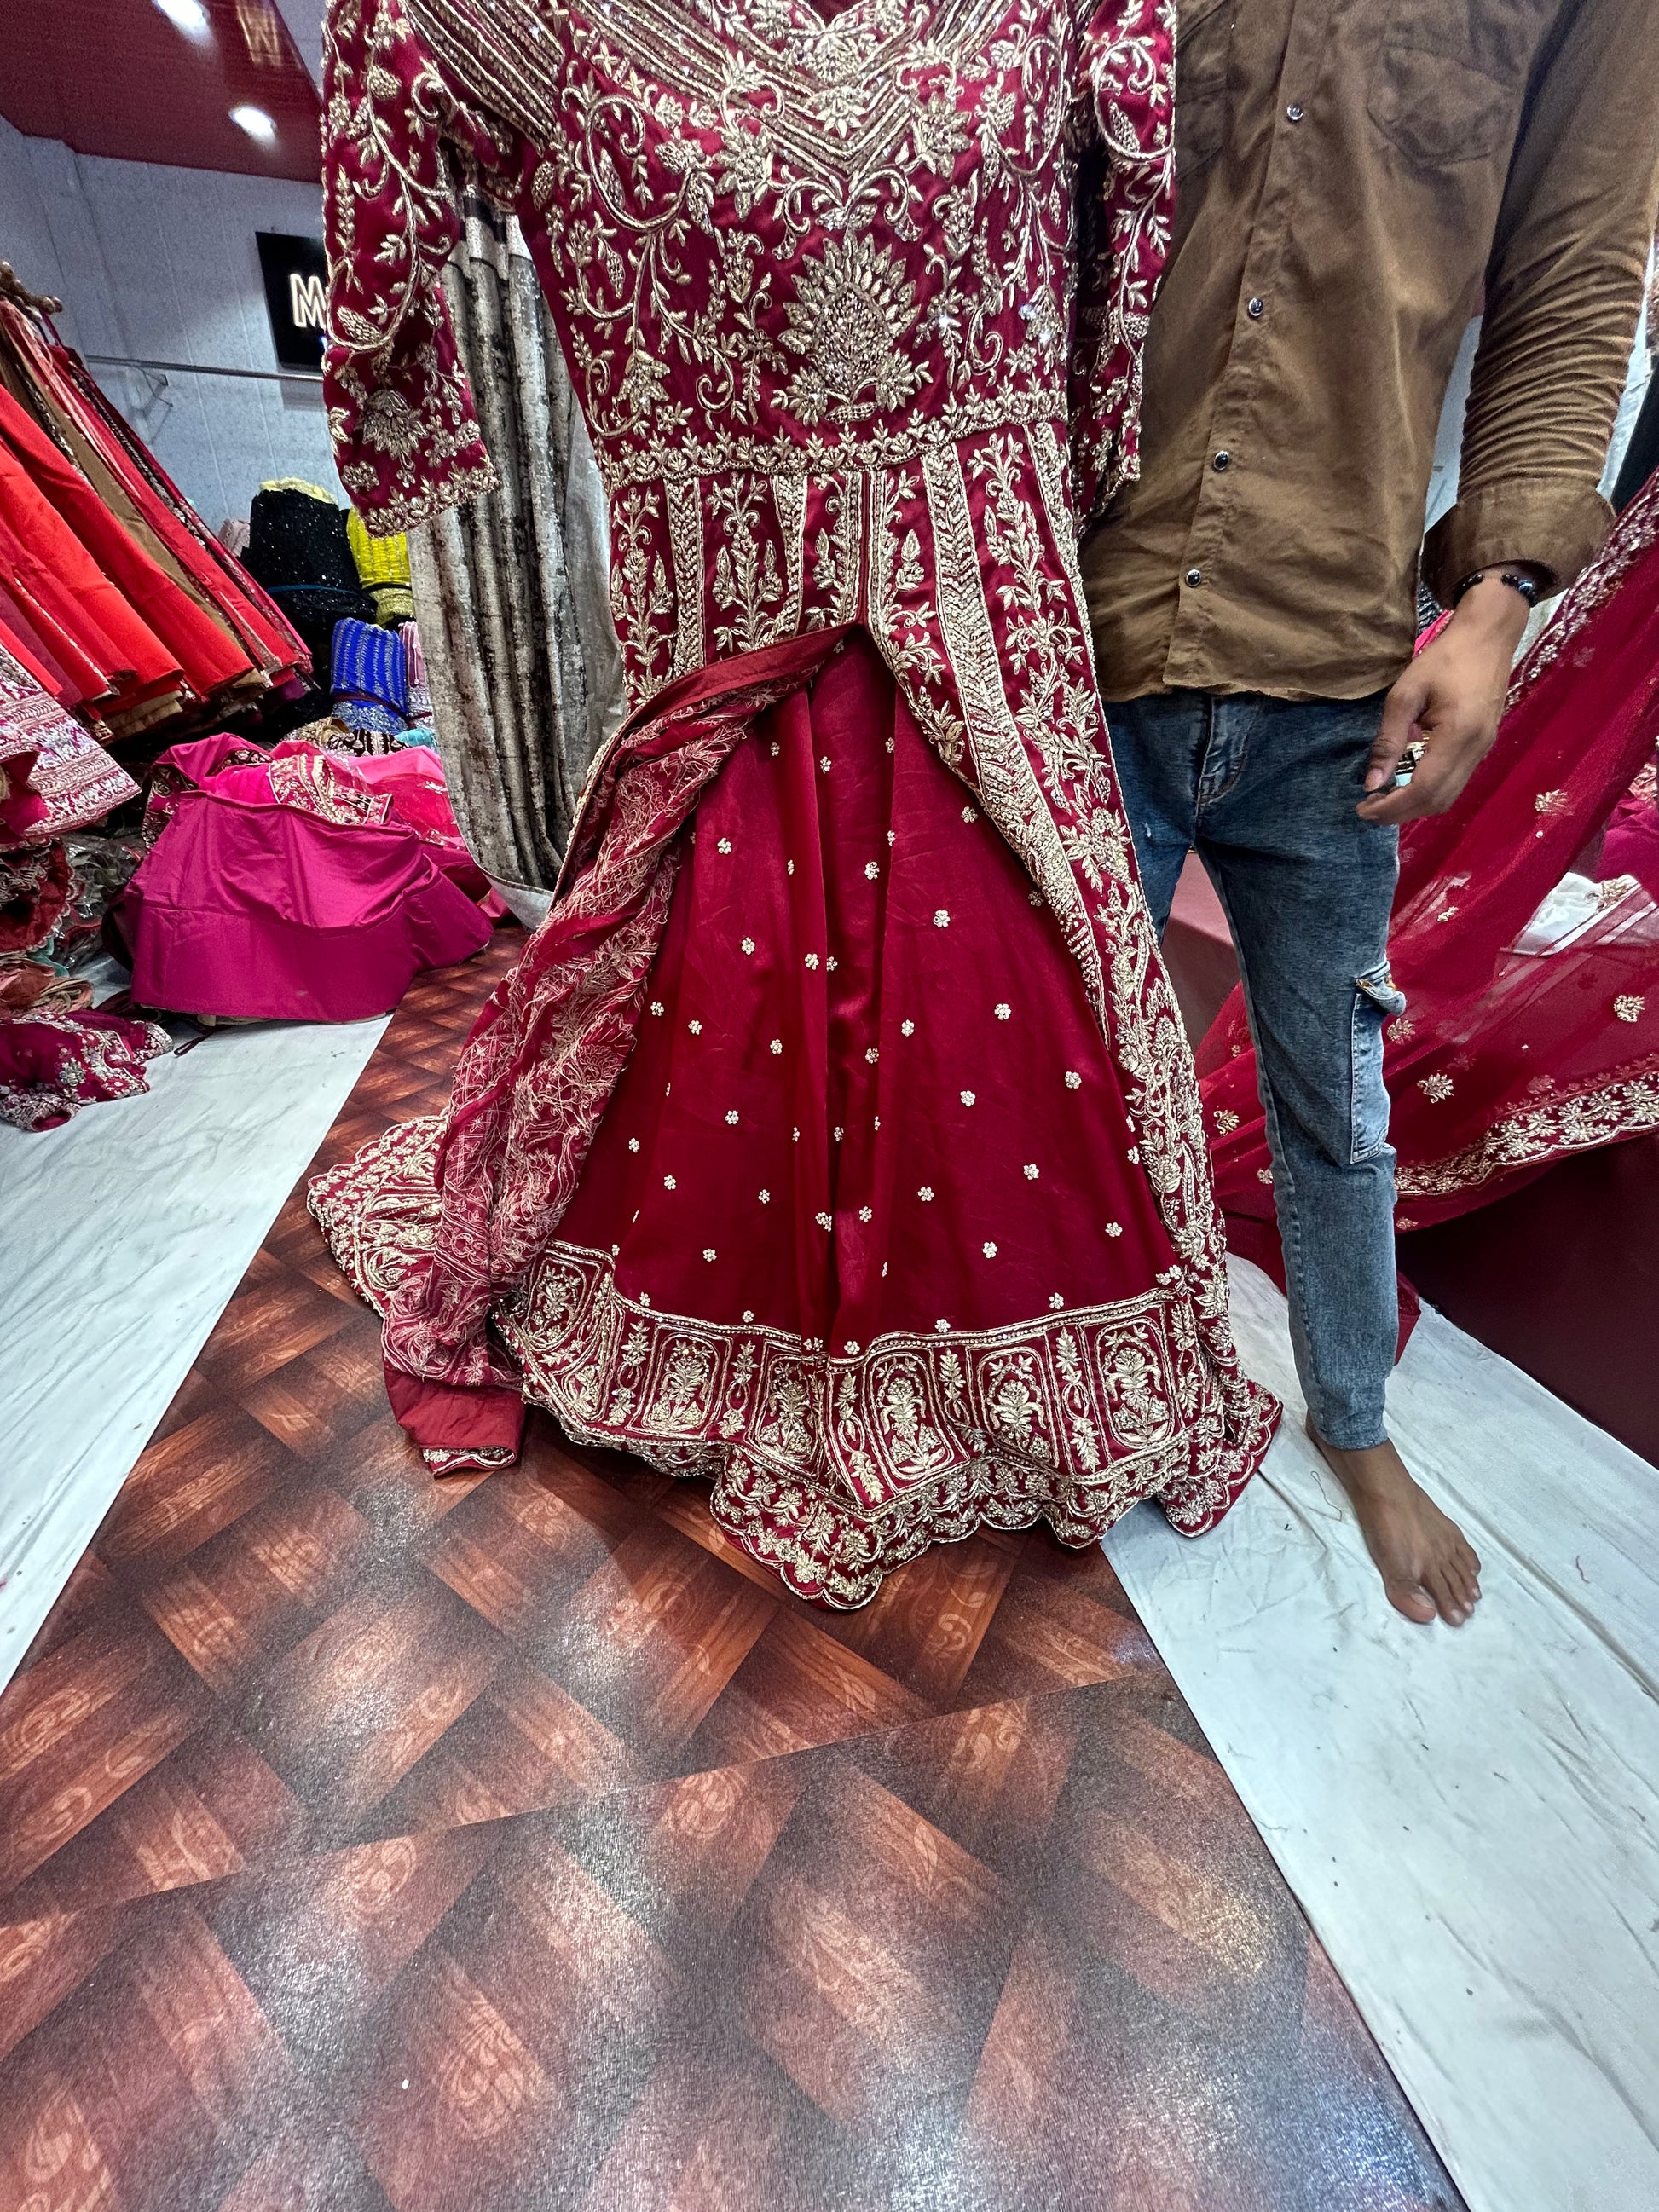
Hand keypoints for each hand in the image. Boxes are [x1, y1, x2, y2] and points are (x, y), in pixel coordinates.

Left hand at [1357, 571, 1542, 825]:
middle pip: (1438, 801)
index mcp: (1458, 735)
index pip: (1424, 789)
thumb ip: (1389, 739)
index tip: (1363, 808)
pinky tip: (1406, 781)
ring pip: (1449, 796)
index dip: (1393, 807)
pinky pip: (1455, 782)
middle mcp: (1476, 750)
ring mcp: (1483, 750)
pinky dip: (1428, 791)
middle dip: (1401, 812)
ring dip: (1415, 805)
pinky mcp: (1483, 746)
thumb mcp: (1406, 693)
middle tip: (1368, 808)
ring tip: (1383, 799)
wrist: (1489, 637)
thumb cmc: (1445, 658)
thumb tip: (1372, 782)